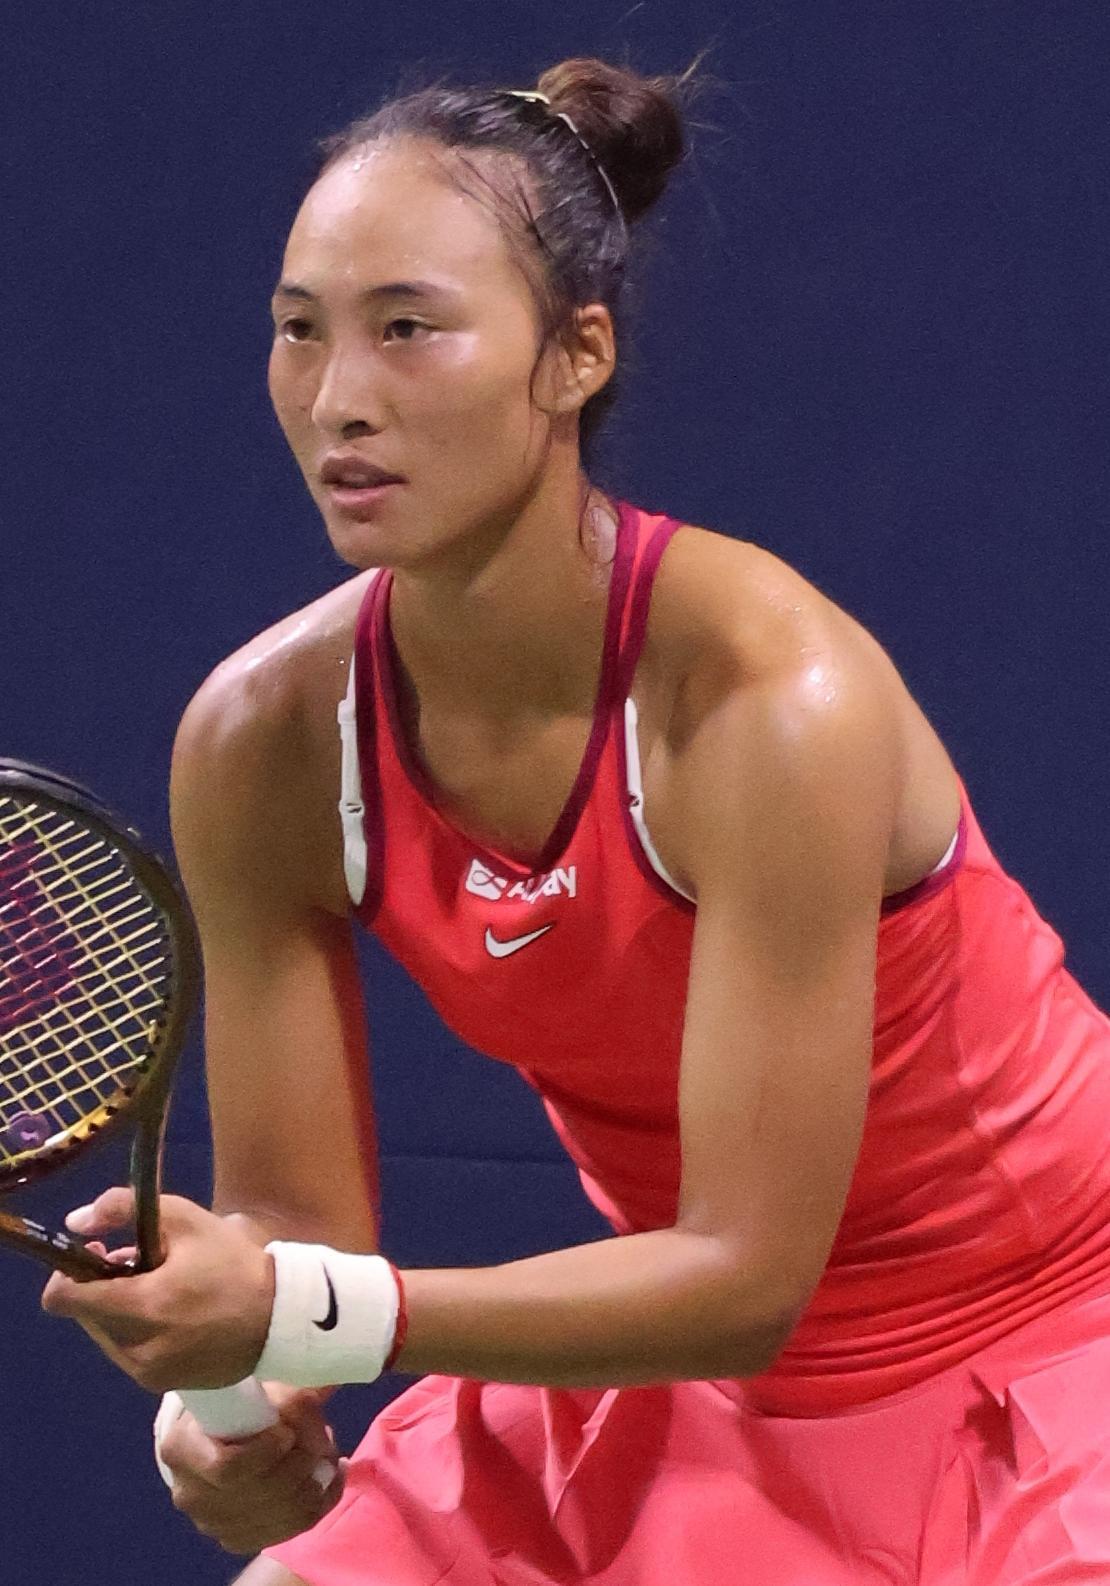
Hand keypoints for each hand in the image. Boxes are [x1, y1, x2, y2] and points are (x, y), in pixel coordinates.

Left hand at [40, 1188, 273, 1392]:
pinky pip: (130, 1354)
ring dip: (119, 1311)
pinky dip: (139, 1333)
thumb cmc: (232, 1263)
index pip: (63, 1299)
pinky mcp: (161, 1385)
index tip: (97, 1253)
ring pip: (106, 1336)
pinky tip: (173, 1315)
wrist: (280, 1317)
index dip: (68, 1273)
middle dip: (103, 1288)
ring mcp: (148, 1373)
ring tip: (161, 1290)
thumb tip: (75, 1221)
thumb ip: (123, 1207)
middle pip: (86, 1315)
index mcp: (141, 1307)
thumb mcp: (185, 1219)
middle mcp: (137, 1348)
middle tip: (141, 1265)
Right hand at [160, 1383, 345, 1553]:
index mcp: (180, 1448)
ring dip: (313, 1487)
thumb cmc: (241, 1399)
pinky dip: (317, 1506)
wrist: (226, 1427)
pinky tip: (330, 1480)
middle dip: (298, 1468)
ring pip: (275, 1517)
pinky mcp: (236, 1538)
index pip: (226, 1467)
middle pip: (256, 1494)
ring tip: (330, 1457)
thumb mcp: (261, 1384)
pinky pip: (286, 1532)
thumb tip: (323, 1419)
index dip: (265, 1453)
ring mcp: (210, 1522)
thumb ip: (292, 1397)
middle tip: (323, 1442)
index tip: (288, 1432)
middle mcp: (189, 1493)